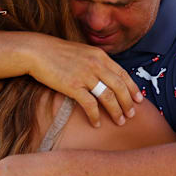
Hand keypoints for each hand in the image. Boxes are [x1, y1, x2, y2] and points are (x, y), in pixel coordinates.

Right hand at [24, 34, 142, 127]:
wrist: (37, 51)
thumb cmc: (58, 53)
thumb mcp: (83, 52)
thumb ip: (96, 62)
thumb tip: (107, 76)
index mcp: (100, 56)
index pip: (123, 74)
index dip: (132, 88)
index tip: (139, 100)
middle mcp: (96, 65)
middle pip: (119, 87)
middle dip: (128, 103)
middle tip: (132, 115)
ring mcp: (85, 75)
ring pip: (108, 97)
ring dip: (116, 111)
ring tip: (120, 121)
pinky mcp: (72, 86)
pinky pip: (90, 104)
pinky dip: (96, 116)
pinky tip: (97, 123)